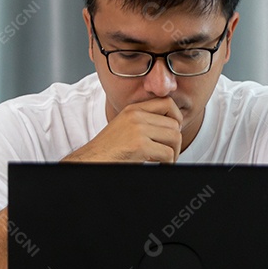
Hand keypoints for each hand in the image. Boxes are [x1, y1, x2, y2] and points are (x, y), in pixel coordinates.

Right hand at [64, 97, 182, 162]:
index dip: (177, 117)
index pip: (167, 103)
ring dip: (174, 152)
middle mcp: (136, 116)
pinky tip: (159, 165)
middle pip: (174, 123)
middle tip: (170, 152)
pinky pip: (167, 153)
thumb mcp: (126, 127)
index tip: (175, 131)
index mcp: (133, 109)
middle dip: (176, 141)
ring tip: (165, 160)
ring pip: (174, 137)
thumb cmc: (108, 150)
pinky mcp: (139, 146)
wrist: (90, 160)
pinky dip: (168, 162)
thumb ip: (144, 121)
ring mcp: (138, 130)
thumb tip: (172, 125)